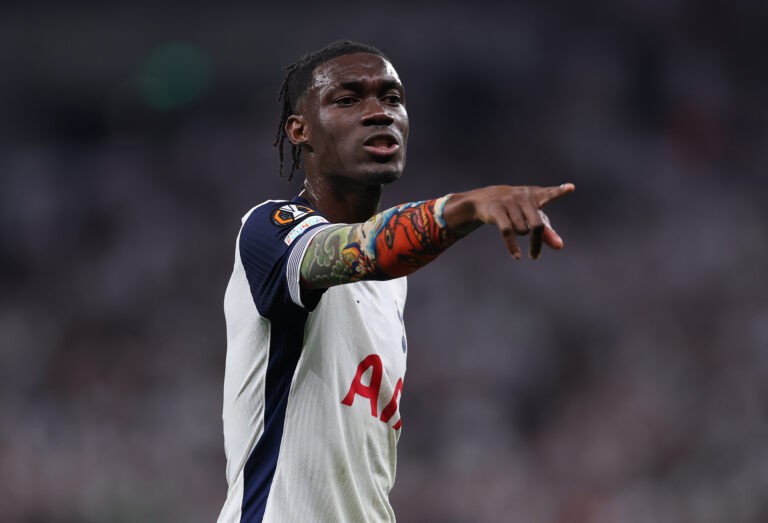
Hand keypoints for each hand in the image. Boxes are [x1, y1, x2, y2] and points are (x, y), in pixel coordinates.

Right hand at [444, 183, 574, 259]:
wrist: (485, 199)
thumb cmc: (515, 209)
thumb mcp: (531, 217)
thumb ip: (547, 232)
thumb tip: (560, 246)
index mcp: (535, 195)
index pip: (549, 194)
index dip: (560, 192)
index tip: (570, 188)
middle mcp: (523, 196)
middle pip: (537, 225)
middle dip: (537, 242)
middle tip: (535, 255)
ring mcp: (509, 201)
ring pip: (522, 230)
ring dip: (520, 235)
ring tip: (516, 229)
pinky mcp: (497, 209)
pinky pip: (507, 232)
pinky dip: (512, 246)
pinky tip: (517, 256)